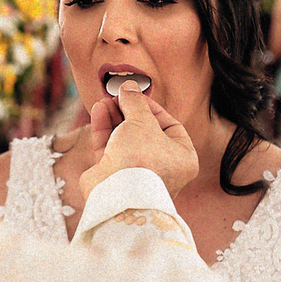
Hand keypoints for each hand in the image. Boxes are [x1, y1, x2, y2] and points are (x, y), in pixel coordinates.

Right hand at [79, 81, 197, 199]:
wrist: (117, 195)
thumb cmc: (141, 159)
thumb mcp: (142, 121)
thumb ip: (135, 102)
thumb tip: (128, 86)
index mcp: (182, 158)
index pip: (170, 125)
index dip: (151, 107)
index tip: (135, 94)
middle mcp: (162, 167)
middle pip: (144, 131)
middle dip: (128, 111)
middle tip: (116, 95)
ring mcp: (137, 173)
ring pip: (125, 139)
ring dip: (114, 118)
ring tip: (104, 100)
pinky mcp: (115, 176)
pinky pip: (111, 149)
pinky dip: (104, 130)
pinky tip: (98, 111)